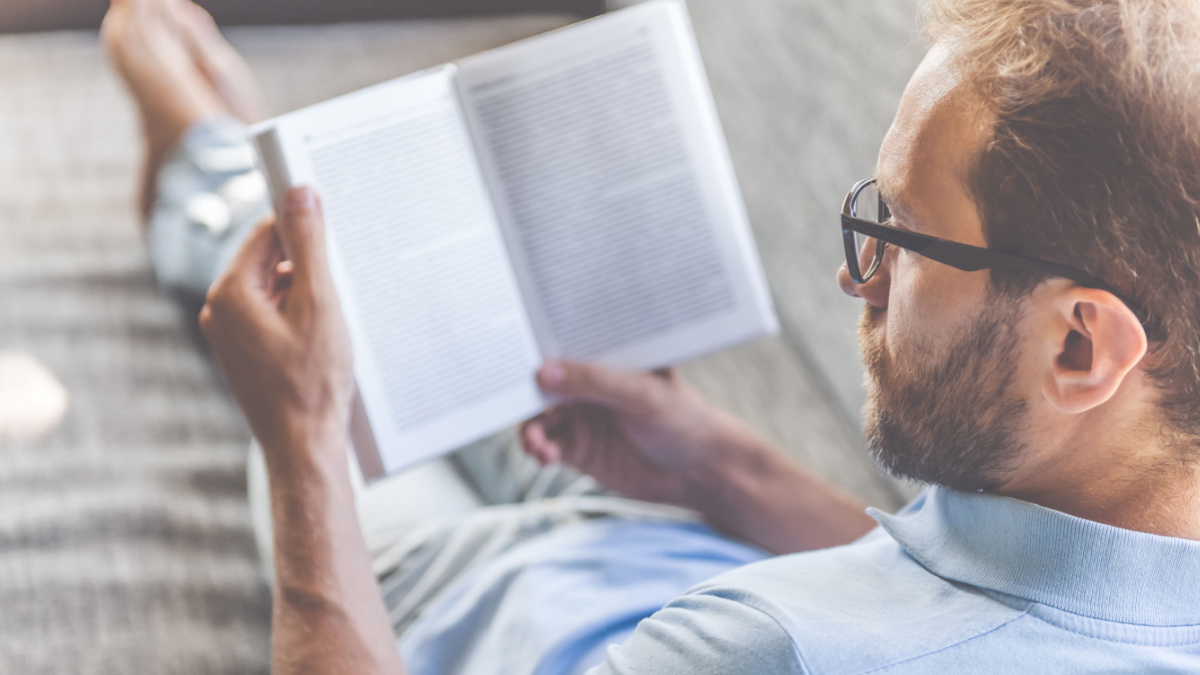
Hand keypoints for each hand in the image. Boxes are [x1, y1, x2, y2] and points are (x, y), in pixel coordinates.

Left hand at [199, 187, 353, 467]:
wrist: (304, 444)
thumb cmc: (313, 382)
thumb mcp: (320, 304)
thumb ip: (309, 244)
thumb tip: (301, 192)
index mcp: (229, 293)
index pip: (265, 232)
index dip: (301, 227)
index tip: (333, 226)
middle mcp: (219, 310)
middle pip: (268, 259)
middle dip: (306, 267)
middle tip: (338, 289)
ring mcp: (229, 333)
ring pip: (272, 288)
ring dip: (305, 293)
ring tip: (331, 324)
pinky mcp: (243, 351)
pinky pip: (271, 314)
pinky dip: (298, 316)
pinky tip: (321, 339)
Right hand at [521, 361, 754, 505]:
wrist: (699, 472)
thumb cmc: (683, 419)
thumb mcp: (642, 394)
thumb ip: (595, 382)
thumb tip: (544, 371)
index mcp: (606, 357)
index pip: (565, 344)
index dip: (538, 346)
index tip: (513, 350)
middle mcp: (588, 384)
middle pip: (543, 381)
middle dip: (522, 390)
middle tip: (506, 399)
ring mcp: (581, 416)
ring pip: (538, 416)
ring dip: (530, 427)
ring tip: (536, 442)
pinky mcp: (578, 449)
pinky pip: (546, 445)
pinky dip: (538, 448)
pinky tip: (543, 455)